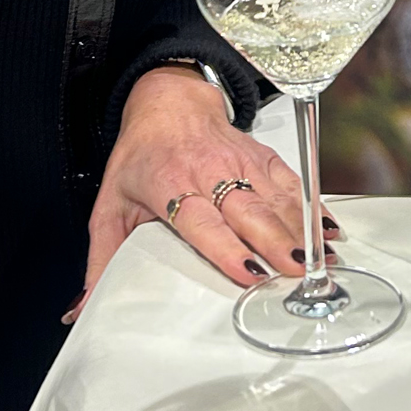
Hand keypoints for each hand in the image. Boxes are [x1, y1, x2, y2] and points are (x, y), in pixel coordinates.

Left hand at [71, 68, 338, 321]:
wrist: (168, 101)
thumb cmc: (141, 157)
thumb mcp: (110, 205)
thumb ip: (101, 259)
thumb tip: (81, 308)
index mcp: (170, 186)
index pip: (202, 221)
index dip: (226, 248)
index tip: (248, 274)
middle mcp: (209, 173)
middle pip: (248, 212)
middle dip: (276, 244)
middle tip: (297, 275)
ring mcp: (240, 163)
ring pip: (275, 199)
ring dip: (300, 231)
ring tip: (322, 264)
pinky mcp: (262, 156)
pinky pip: (291, 183)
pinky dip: (313, 207)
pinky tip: (329, 232)